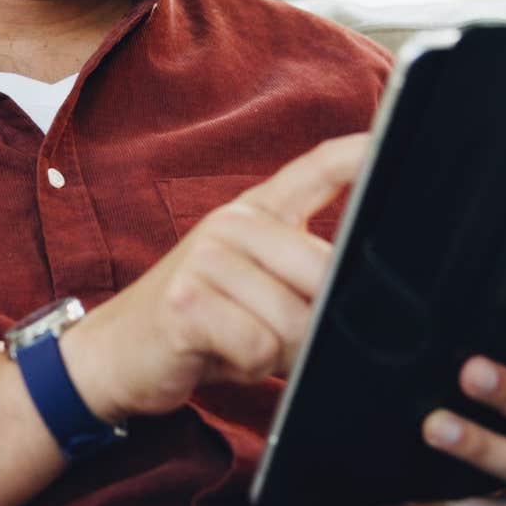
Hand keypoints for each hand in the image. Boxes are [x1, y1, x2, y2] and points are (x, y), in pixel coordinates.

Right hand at [64, 135, 368, 423]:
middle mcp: (232, 223)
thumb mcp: (253, 285)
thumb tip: (358, 287)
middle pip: (322, 272)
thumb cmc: (200, 322)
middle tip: (273, 334)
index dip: (358, 153)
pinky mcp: (187, 301)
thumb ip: (300, 273)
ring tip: (236, 341)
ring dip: (275, 352)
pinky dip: (246, 367)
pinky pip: (258, 347)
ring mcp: (206, 258)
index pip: (315, 169)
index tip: (390, 138)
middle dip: (313, 324)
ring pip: (293, 320)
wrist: (115, 351)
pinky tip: (216, 354)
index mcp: (254, 213)